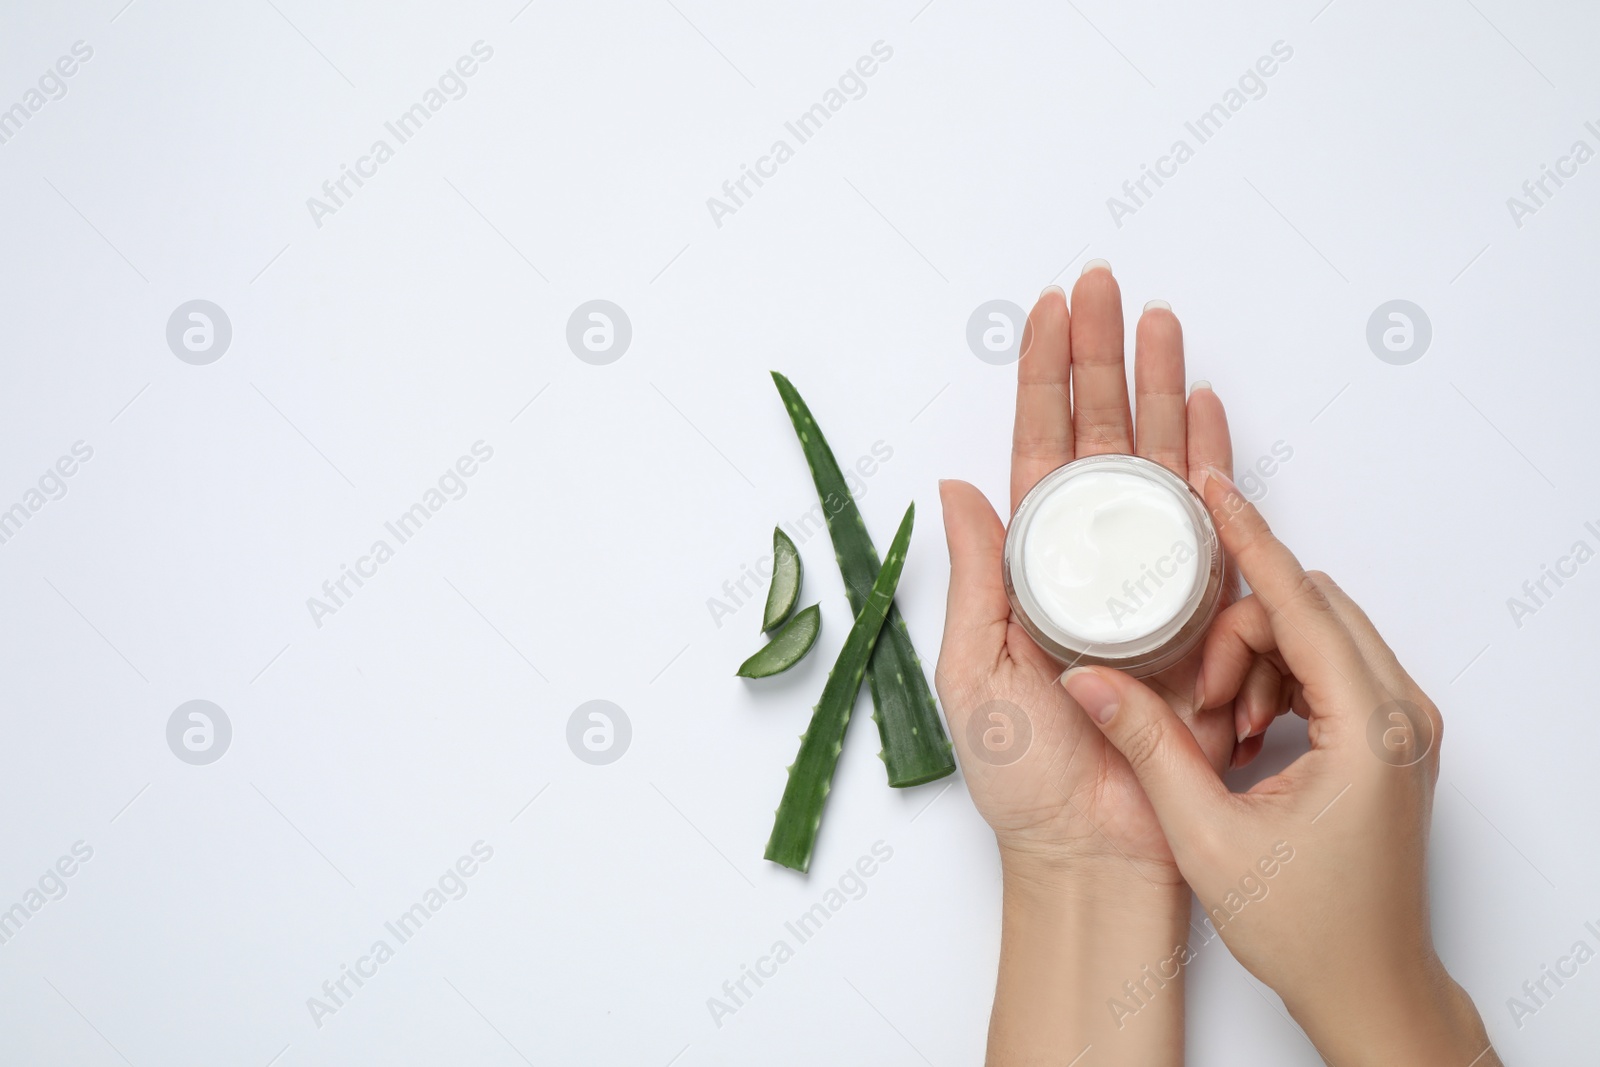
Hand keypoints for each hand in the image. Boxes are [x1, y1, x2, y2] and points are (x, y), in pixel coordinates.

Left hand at [936, 264, 1237, 1062]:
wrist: (1097, 853)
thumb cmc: (1024, 779)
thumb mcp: (973, 672)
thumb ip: (975, 577)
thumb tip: (956, 487)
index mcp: (1028, 569)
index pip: (1036, 451)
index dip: (1040, 380)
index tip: (1047, 312)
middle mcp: (1090, 563)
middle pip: (1098, 438)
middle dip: (1101, 360)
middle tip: (1105, 285)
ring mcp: (1149, 582)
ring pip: (1156, 464)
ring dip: (1159, 391)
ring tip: (1160, 322)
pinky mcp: (1202, 615)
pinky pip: (1212, 526)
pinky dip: (1213, 464)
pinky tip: (1207, 411)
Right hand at [1060, 468, 1500, 1065]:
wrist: (1368, 984)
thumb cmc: (1309, 928)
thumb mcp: (1208, 835)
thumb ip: (1146, 743)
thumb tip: (1086, 678)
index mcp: (1371, 730)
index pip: (1301, 601)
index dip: (1248, 538)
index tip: (1209, 486)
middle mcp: (1401, 714)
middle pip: (1309, 608)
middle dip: (1239, 631)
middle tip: (1198, 696)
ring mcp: (1403, 723)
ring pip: (1317, 633)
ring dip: (1257, 659)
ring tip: (1223, 731)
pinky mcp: (1391, 735)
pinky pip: (1328, 665)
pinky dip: (1278, 680)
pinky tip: (1246, 735)